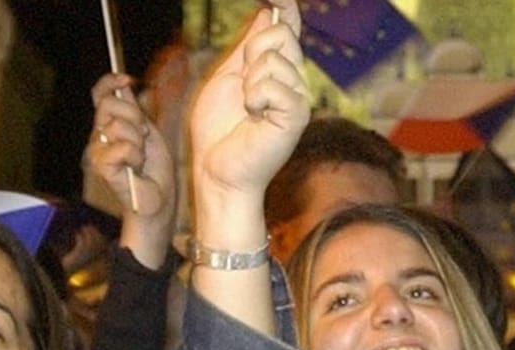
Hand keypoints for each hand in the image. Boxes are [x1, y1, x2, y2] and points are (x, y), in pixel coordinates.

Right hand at [88, 73, 175, 220]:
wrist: (158, 199)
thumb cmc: (153, 169)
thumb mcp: (147, 131)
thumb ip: (134, 109)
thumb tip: (124, 82)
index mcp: (108, 124)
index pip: (100, 95)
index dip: (110, 81)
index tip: (128, 78)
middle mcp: (98, 135)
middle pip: (109, 104)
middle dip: (134, 116)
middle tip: (143, 137)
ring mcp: (96, 150)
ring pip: (118, 125)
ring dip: (137, 142)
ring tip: (139, 159)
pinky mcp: (100, 166)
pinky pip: (122, 147)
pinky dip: (135, 156)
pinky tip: (135, 168)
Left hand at [189, 2, 308, 214]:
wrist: (217, 168)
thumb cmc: (219, 129)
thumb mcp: (228, 76)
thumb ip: (249, 46)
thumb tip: (268, 13)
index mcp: (277, 69)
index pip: (287, 27)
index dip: (285, 5)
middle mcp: (293, 79)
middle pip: (280, 34)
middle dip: (252, 52)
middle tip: (243, 86)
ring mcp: (298, 96)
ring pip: (273, 58)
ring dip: (249, 82)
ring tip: (248, 108)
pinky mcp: (297, 114)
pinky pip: (273, 84)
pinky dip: (255, 97)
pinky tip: (256, 117)